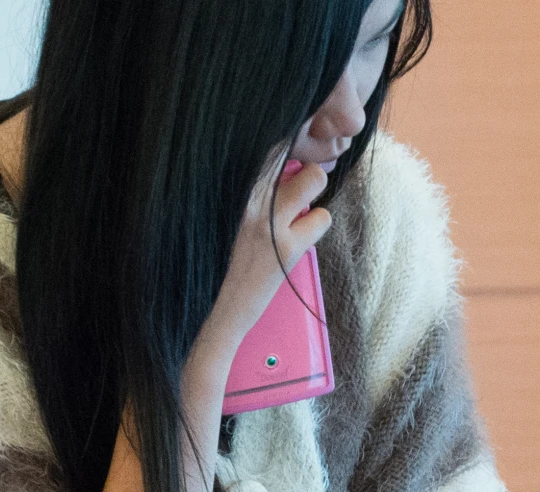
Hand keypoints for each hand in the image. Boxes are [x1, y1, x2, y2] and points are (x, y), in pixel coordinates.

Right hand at [187, 157, 331, 389]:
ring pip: (314, 178)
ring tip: (299, 214)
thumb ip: (253, 186)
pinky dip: (318, 224)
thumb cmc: (224, 255)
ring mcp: (266, 219)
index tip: (294, 151)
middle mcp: (243, 195)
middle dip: (305, 163)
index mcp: (226, 184)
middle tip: (304, 181)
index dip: (288, 139)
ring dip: (314, 194)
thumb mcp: (230, 212)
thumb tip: (290, 162)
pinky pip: (322, 217)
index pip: (267, 143)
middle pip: (289, 149)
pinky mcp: (285, 245)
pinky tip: (300, 237)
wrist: (217, 304)